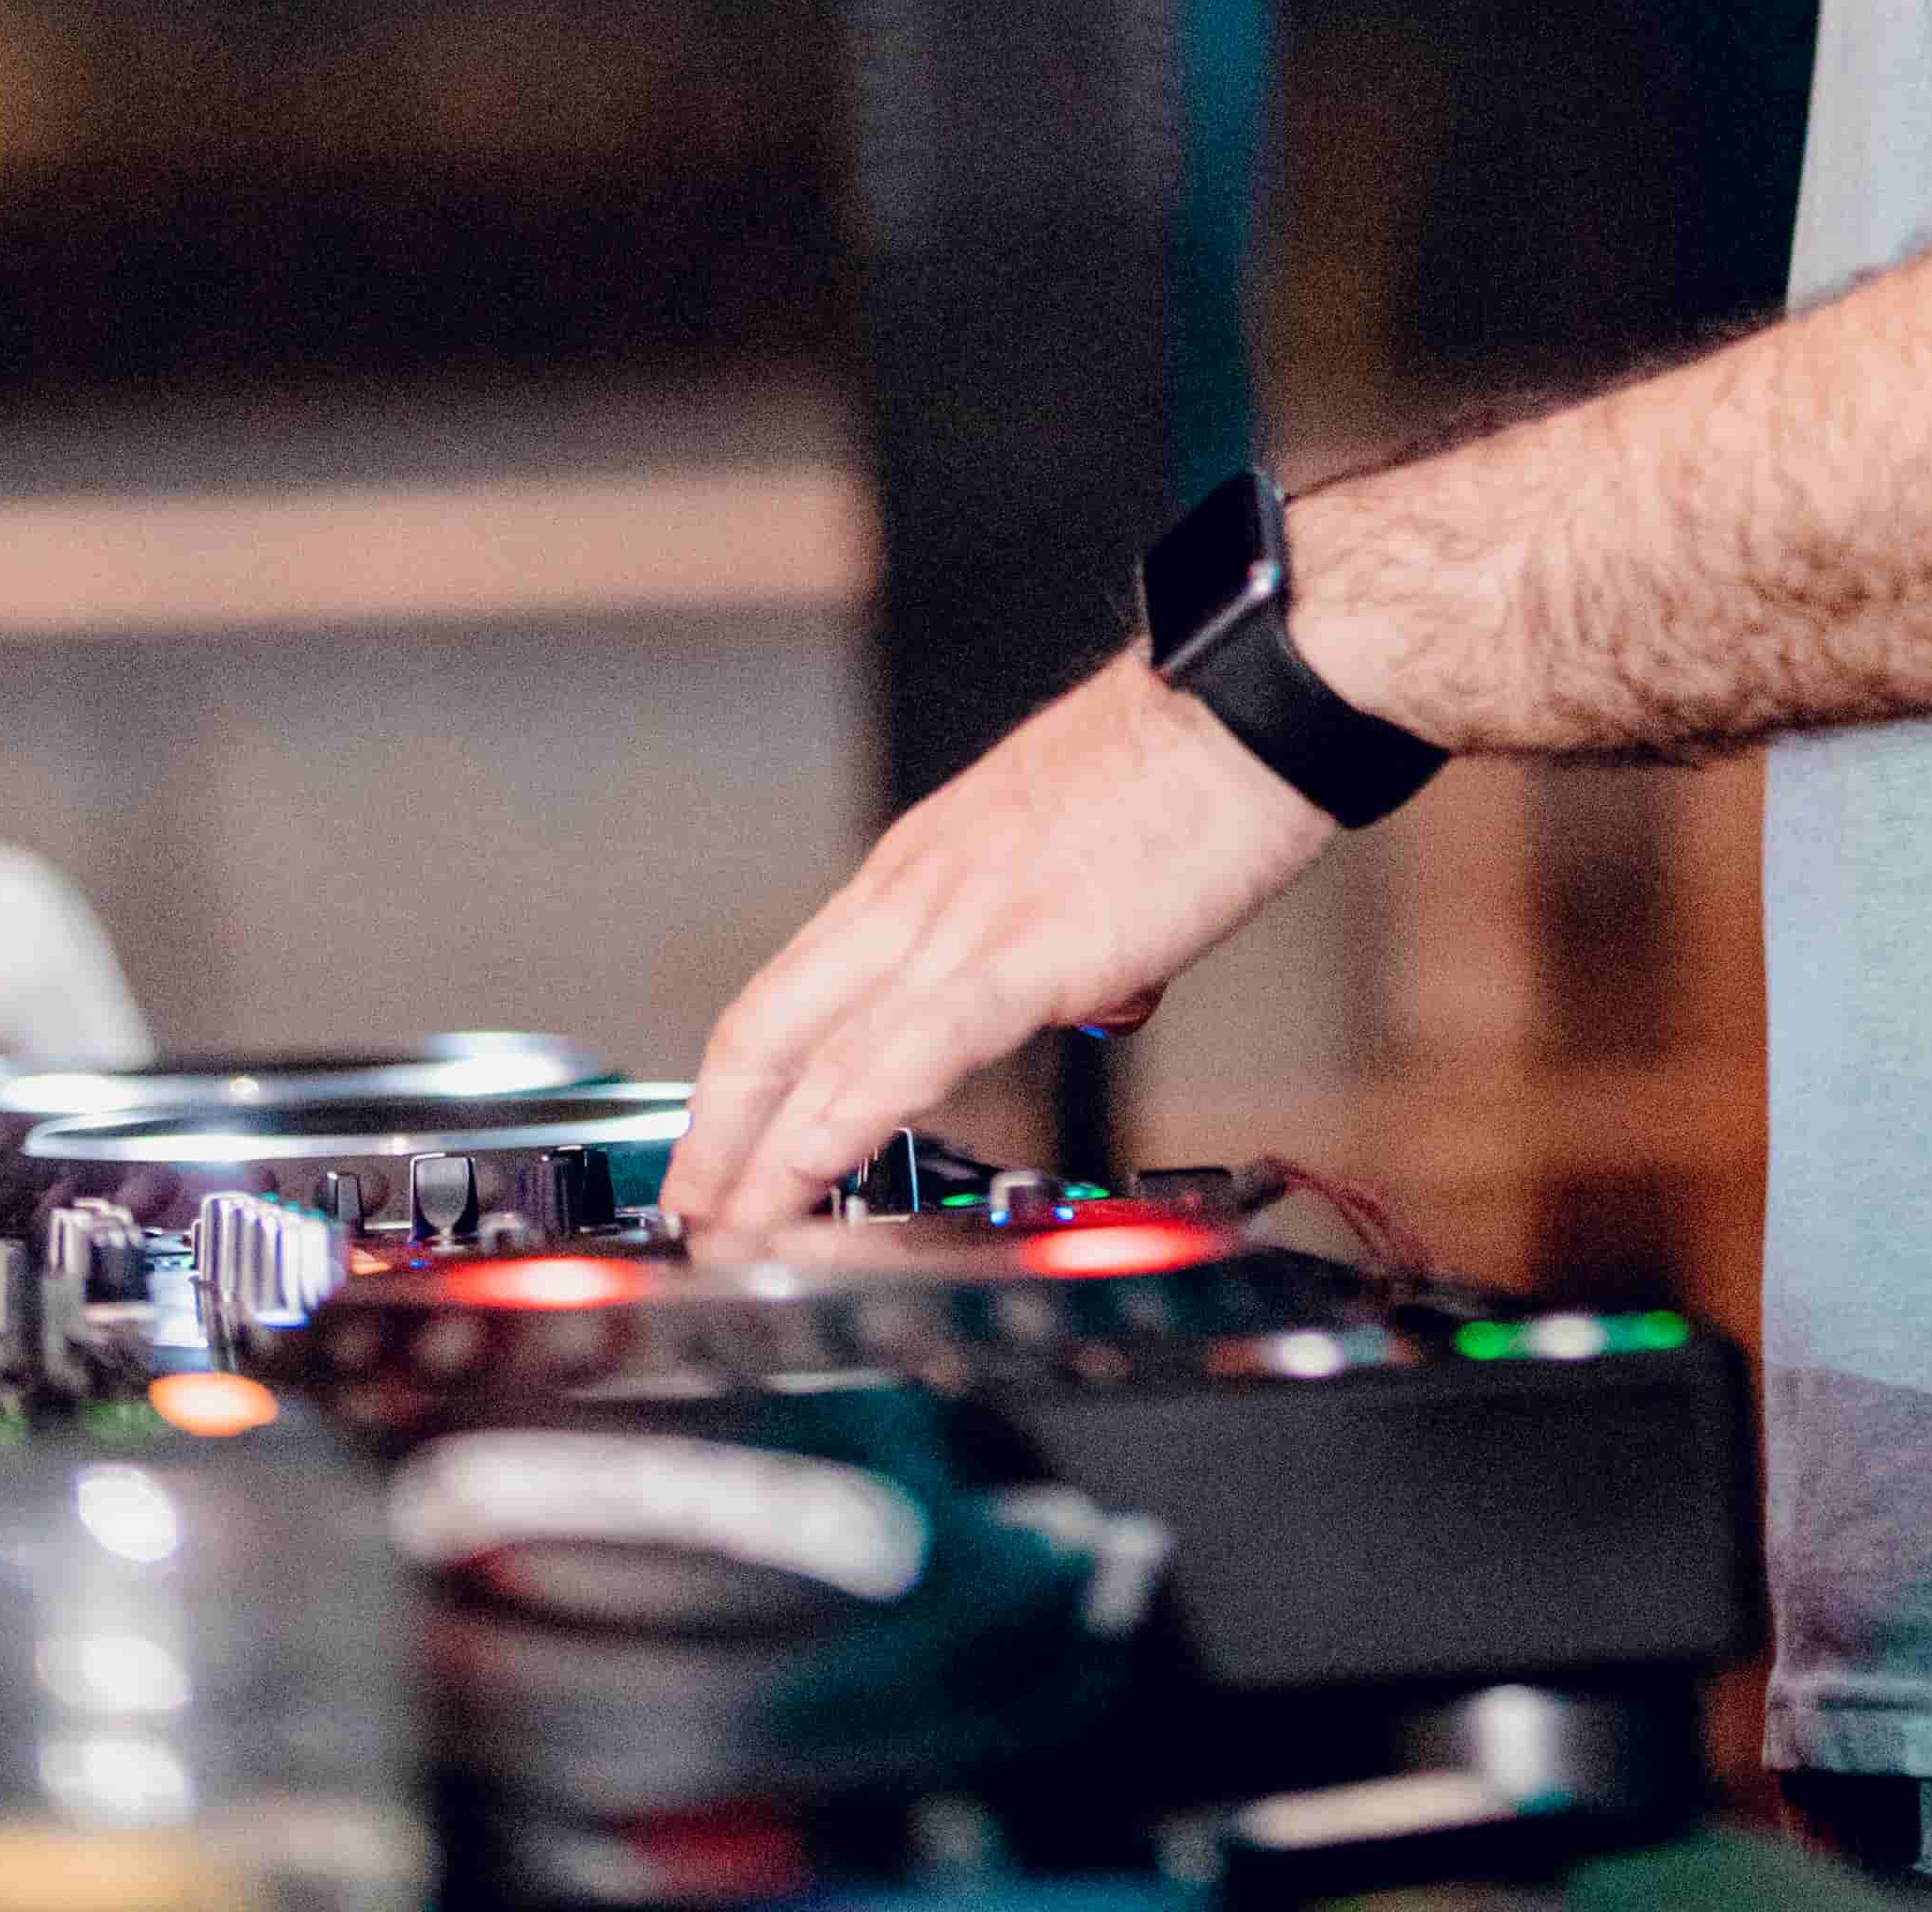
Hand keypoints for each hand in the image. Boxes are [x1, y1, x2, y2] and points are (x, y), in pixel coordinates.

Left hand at [662, 642, 1337, 1245]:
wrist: (1243, 699)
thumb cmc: (1184, 762)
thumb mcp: (1073, 847)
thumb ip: (1052, 927)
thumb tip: (1086, 992)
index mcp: (924, 864)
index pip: (796, 986)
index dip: (743, 1080)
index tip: (721, 1148)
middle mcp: (918, 889)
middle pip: (770, 1024)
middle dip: (716, 1133)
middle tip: (688, 1213)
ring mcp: (961, 918)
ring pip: (817, 1049)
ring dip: (760, 1155)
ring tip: (729, 1232)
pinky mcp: (1025, 950)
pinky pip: (910, 1048)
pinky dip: (846, 1118)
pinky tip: (809, 1173)